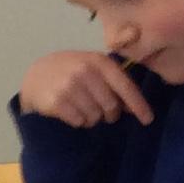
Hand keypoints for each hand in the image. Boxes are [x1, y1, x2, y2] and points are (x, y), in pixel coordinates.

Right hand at [18, 49, 152, 129]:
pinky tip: (71, 112)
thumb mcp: (92, 69)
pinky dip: (78, 121)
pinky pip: (79, 121)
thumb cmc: (70, 71)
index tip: (148, 119)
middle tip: (101, 112)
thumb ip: (113, 83)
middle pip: (111, 106)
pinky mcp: (56, 101)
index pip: (125, 86)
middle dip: (109, 114)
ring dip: (91, 118)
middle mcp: (85, 71)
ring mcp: (70, 86)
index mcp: (98, 61)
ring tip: (82, 109)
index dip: (138, 105)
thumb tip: (133, 108)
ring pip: (95, 116)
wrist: (36, 75)